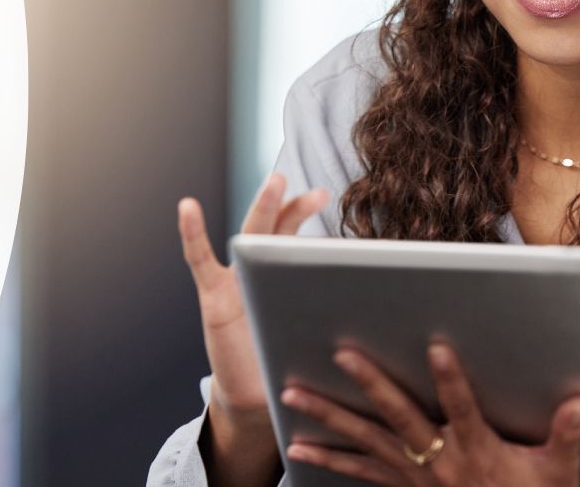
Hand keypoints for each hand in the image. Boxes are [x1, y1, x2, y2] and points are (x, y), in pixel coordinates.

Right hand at [177, 173, 328, 483]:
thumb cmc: (291, 363)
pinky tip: (188, 207)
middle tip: (315, 190)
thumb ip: (340, 317)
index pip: (301, 241)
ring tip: (276, 183)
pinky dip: (193, 233)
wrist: (256, 397)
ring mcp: (235, 281)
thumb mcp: (320, 336)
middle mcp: (262, 274)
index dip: (316, 223)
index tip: (332, 200)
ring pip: (250, 237)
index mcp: (288, 281)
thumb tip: (391, 312)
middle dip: (295, 208)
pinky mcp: (213, 298)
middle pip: (279, 231)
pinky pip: (200, 260)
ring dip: (263, 207)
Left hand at [279, 342, 579, 486]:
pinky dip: (328, 460)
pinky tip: (299, 447)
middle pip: (400, 418)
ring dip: (328, 417)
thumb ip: (564, 434)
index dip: (451, 379)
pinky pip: (358, 473)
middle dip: (371, 384)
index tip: (438, 348)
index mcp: (478, 450)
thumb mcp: (557, 473)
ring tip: (293, 395)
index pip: (463, 409)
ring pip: (366, 441)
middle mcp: (440, 462)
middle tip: (344, 355)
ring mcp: (415, 477)